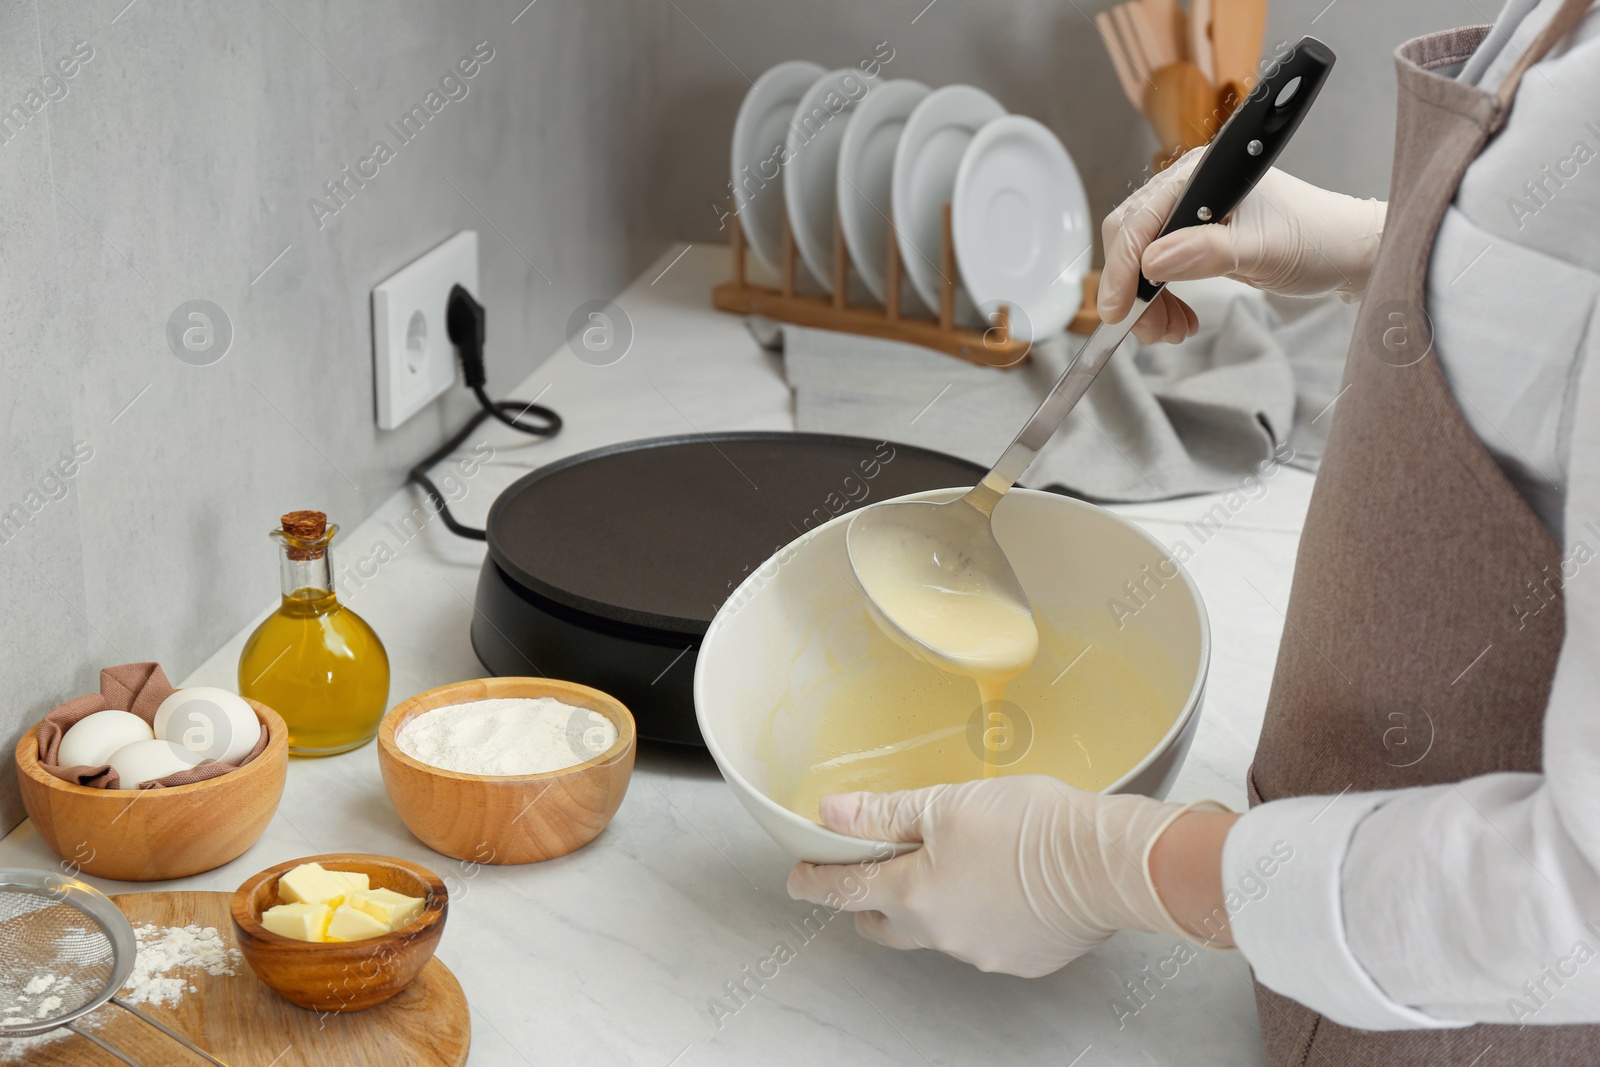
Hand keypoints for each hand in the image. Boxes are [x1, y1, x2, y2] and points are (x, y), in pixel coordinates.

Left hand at [786, 776, 1220, 976]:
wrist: (1106, 862)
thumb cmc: (1033, 826)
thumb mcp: (946, 804)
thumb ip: (884, 813)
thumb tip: (831, 814)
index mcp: (913, 893)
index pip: (844, 891)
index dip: (815, 881)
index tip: (799, 877)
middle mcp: (941, 933)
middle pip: (885, 923)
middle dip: (871, 901)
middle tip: (875, 872)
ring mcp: (982, 951)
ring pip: (937, 930)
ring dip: (935, 903)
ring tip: (960, 862)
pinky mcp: (1023, 957)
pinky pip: (986, 937)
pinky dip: (984, 913)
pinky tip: (1005, 883)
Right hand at [1098, 150, 1386, 343]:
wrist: (1347, 252)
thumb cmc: (1318, 241)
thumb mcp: (1265, 250)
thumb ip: (1208, 252)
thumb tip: (1152, 262)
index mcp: (1201, 175)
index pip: (1140, 221)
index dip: (1122, 269)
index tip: (1118, 313)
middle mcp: (1189, 187)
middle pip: (1131, 238)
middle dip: (1134, 290)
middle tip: (1152, 330)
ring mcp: (1191, 212)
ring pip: (1140, 259)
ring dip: (1148, 301)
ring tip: (1173, 330)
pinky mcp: (1196, 237)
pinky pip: (1159, 269)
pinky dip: (1161, 299)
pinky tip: (1180, 318)